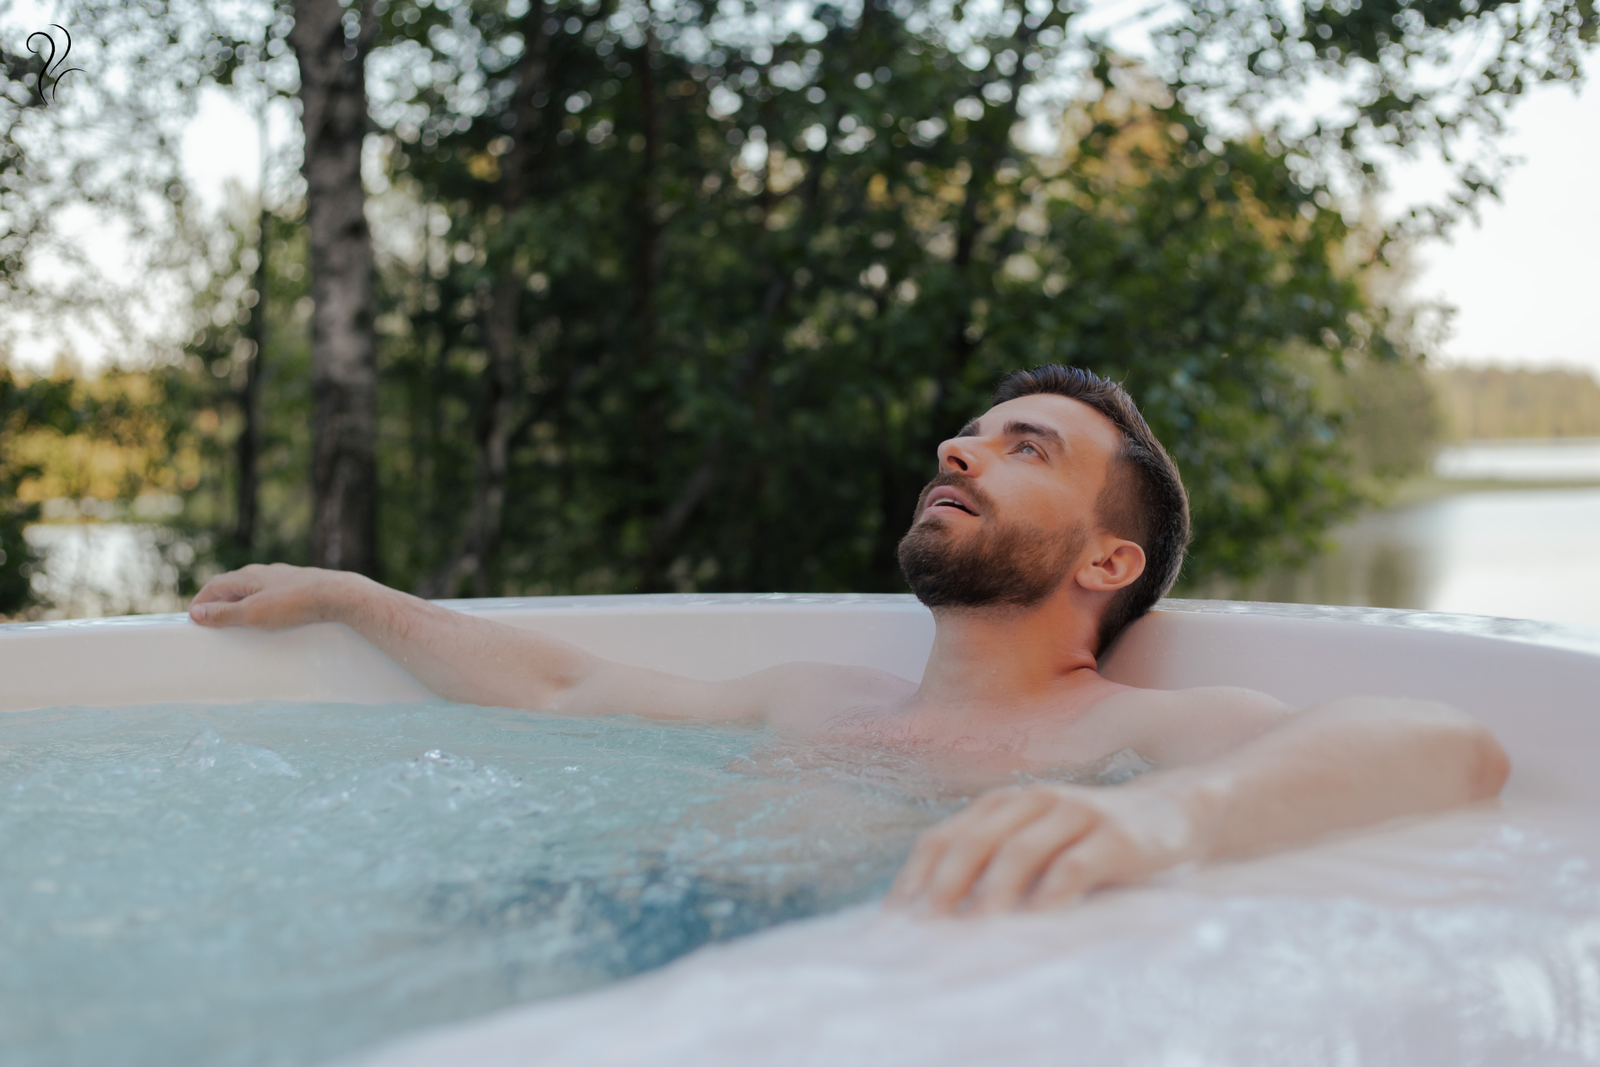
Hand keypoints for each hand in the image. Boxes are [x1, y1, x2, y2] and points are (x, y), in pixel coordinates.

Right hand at [189, 563, 355, 630]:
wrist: (337, 595)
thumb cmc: (295, 604)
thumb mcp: (254, 613)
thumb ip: (225, 613)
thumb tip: (195, 612)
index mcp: (248, 576)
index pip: (214, 585)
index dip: (201, 601)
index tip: (193, 618)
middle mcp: (263, 572)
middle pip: (233, 586)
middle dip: (219, 602)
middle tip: (211, 622)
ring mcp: (282, 578)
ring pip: (253, 589)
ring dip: (240, 604)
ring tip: (237, 622)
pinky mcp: (299, 585)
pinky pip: (271, 594)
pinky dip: (261, 605)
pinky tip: (268, 616)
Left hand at [886, 779, 1209, 915]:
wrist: (1172, 810)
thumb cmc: (1090, 837)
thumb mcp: (1037, 840)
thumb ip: (996, 862)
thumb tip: (940, 915)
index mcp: (1003, 804)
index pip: (944, 836)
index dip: (916, 876)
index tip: (895, 916)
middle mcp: (1032, 801)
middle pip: (973, 842)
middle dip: (943, 886)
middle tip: (925, 927)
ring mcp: (1074, 814)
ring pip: (1018, 851)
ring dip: (989, 893)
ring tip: (971, 930)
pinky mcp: (1113, 836)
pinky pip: (1073, 867)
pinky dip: (1049, 895)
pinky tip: (1034, 921)